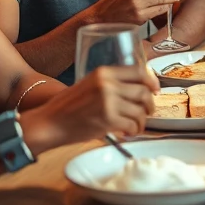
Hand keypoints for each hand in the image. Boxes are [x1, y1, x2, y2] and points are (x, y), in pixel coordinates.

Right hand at [26, 65, 159, 147]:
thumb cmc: (67, 107)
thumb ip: (110, 83)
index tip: (155, 89)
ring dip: (142, 121)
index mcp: (104, 72)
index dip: (152, 81)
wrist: (49, 123)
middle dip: (150, 104)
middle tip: (148, 111)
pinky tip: (128, 133)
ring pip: (140, 110)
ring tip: (136, 126)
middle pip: (143, 91)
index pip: (139, 71)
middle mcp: (108, 84)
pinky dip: (134, 130)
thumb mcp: (89, 84)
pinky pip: (132, 125)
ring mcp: (109, 102)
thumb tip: (137, 88)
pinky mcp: (108, 120)